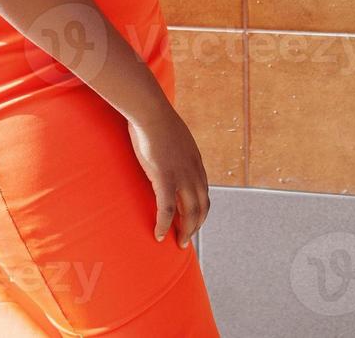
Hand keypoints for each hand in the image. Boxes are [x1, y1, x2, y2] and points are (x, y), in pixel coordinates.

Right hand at [126, 106, 210, 248]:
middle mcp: (194, 171)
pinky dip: (165, 224)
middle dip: (196, 225)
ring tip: (178, 243)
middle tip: (186, 239)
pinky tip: (159, 235)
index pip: (204, 192)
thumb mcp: (171, 134)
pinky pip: (168, 208)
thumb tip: (163, 149)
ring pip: (190, 211)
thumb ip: (172, 147)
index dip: (199, 210)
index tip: (192, 221)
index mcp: (196, 161)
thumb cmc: (155, 118)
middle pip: (202, 206)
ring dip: (186, 231)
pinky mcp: (165, 178)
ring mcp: (181, 175)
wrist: (150, 110)